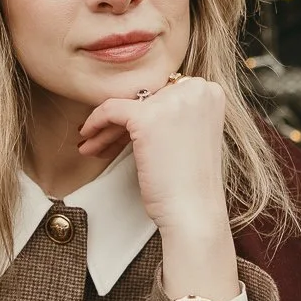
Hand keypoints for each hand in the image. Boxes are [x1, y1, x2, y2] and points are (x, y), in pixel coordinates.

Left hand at [79, 76, 238, 300]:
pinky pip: (111, 109)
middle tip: (105, 140)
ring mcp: (173, 100)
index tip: (128, 131)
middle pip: (146, 97)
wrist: (193, 211)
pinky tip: (89, 137)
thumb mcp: (192, 135)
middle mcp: (196, 89)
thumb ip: (177, 114)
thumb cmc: (191, 183)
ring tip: (93, 145)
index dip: (144, 112)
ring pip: (127, 104)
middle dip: (125, 121)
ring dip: (108, 126)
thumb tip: (142, 104)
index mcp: (211, 92)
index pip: (166, 92)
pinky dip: (96, 121)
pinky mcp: (147, 116)